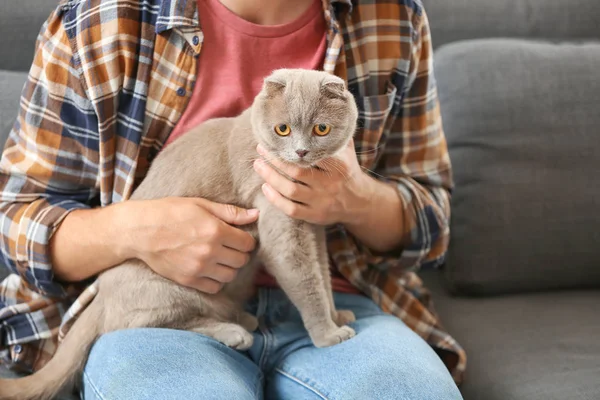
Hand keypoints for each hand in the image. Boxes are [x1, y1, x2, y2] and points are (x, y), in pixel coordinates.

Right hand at [122, 197, 257, 293]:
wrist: (140, 230)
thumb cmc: (170, 212)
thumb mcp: (201, 205)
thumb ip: (230, 212)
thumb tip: (256, 215)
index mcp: (215, 230)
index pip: (247, 244)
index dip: (246, 240)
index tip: (239, 237)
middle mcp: (210, 251)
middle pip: (241, 260)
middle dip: (239, 253)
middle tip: (230, 247)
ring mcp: (199, 268)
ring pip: (230, 276)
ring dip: (229, 267)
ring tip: (220, 258)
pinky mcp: (188, 279)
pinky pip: (214, 288)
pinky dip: (216, 280)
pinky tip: (210, 269)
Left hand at [253, 139, 372, 225]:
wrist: (360, 202)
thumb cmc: (347, 171)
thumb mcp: (346, 151)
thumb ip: (334, 134)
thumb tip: (322, 108)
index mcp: (338, 166)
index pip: (312, 154)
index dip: (291, 146)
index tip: (277, 137)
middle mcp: (329, 184)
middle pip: (296, 172)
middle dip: (275, 160)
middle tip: (261, 149)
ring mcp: (321, 202)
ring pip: (290, 190)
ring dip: (270, 177)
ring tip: (258, 165)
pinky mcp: (314, 215)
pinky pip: (290, 209)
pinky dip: (275, 199)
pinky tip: (265, 187)